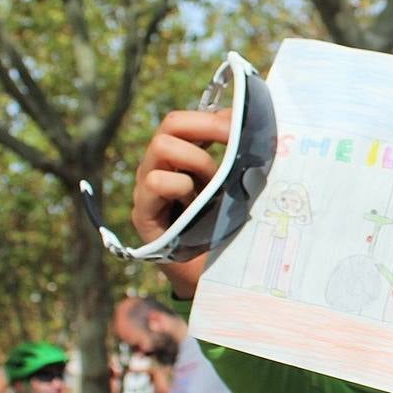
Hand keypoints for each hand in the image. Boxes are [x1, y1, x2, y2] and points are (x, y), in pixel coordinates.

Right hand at [131, 109, 231, 296]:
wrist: (218, 276)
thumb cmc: (230, 226)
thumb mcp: (238, 184)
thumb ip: (239, 156)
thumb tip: (249, 123)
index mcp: (182, 157)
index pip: (184, 120)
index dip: (212, 117)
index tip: (240, 126)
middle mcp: (160, 167)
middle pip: (170, 125)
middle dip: (207, 128)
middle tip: (233, 145)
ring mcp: (147, 189)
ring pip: (161, 147)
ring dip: (198, 161)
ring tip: (214, 186)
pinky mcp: (143, 214)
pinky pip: (155, 181)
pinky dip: (181, 186)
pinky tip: (195, 204)